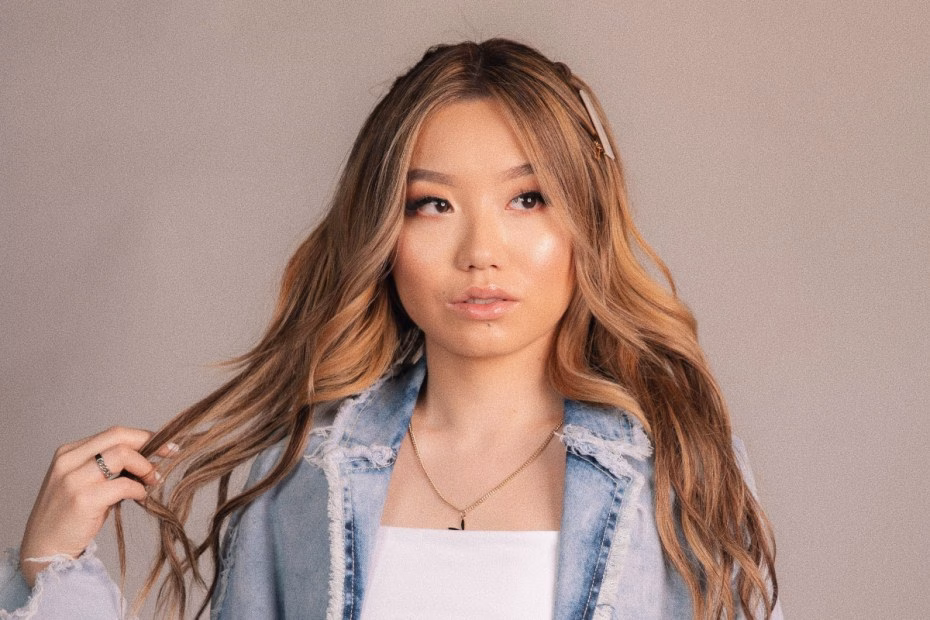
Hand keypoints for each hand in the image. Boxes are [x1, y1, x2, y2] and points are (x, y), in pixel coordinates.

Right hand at [19, 427, 174, 586]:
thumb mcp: (86, 483)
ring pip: (122, 454)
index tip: (166, 445)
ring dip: (145, 466)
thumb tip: (150, 458)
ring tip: (153, 480)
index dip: (144, 436)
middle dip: (150, 443)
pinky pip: (123, 484)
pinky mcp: (83, 499)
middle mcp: (68, 460)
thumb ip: (109, 468)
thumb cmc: (71, 517)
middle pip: (119, 436)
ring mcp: (74, 479)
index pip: (114, 433)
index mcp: (69, 452)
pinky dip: (139, 489)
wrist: (43, 550)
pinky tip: (140, 497)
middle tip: (170, 455)